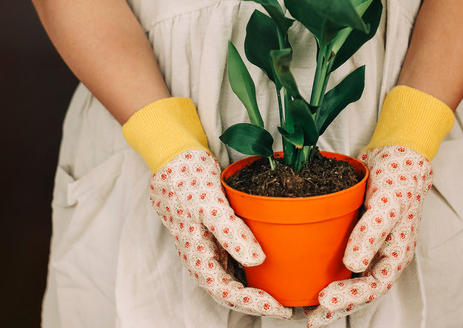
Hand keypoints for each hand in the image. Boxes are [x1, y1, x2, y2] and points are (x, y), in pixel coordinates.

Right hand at [123, 97, 291, 318]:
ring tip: (285, 293)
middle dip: (259, 303)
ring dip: (256, 290)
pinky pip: (235, 261)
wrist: (172, 154)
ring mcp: (208, 247)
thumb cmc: (187, 176)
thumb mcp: (210, 203)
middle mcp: (202, 257)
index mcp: (196, 255)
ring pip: (234, 279)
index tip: (281, 308)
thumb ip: (231, 233)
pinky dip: (253, 270)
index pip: (227, 291)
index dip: (254, 304)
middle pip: (231, 292)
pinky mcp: (215, 235)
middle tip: (290, 307)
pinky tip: (271, 268)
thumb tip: (256, 260)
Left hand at [305, 86, 452, 326]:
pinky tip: (309, 270)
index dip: (350, 298)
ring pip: (350, 277)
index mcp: (395, 253)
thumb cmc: (398, 177)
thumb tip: (353, 266)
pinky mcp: (356, 233)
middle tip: (311, 316)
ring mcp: (369, 244)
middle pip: (360, 289)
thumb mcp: (387, 204)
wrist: (396, 151)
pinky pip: (342, 256)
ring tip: (307, 304)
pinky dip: (327, 267)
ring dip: (332, 291)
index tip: (325, 300)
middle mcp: (382, 254)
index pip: (374, 286)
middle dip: (337, 305)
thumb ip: (370, 234)